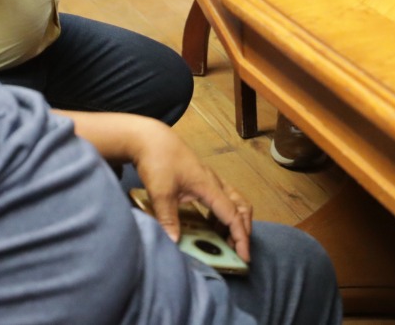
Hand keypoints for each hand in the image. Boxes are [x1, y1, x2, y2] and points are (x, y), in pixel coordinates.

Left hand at [129, 120, 253, 260]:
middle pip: (241, 206)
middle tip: (238, 252)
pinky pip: (222, 199)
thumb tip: (175, 242)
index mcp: (208, 186)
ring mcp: (209, 180)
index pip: (232, 215)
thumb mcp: (160, 191)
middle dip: (244, 229)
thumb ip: (168, 218)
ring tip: (226, 243)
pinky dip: (224, 215)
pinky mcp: (202, 180)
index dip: (240, 236)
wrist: (150, 138)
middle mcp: (214, 182)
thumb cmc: (158, 161)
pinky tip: (212, 227)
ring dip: (235, 222)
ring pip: (234, 202)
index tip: (243, 256)